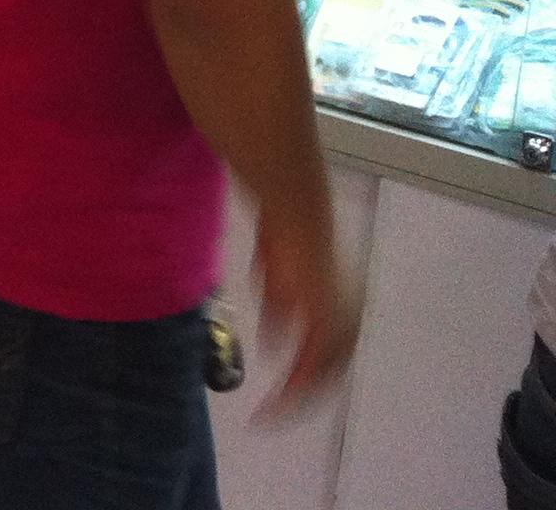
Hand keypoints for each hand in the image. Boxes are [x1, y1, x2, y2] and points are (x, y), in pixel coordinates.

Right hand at [255, 210, 359, 412]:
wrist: (293, 207)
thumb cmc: (285, 235)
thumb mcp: (278, 279)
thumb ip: (279, 310)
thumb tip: (274, 343)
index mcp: (340, 309)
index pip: (326, 355)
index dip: (305, 377)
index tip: (282, 397)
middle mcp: (348, 317)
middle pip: (328, 370)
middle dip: (300, 396)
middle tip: (273, 415)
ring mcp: (339, 316)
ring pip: (322, 371)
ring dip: (297, 395)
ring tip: (274, 412)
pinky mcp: (326, 313)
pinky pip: (314, 359)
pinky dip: (298, 380)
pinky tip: (285, 392)